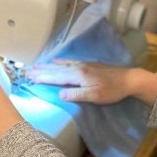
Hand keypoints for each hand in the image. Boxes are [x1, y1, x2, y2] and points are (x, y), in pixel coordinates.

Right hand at [27, 60, 156, 105]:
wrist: (129, 79)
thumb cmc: (112, 91)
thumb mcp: (95, 96)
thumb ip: (77, 94)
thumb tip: (60, 94)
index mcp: (78, 75)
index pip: (57, 77)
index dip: (43, 78)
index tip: (31, 78)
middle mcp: (78, 68)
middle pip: (56, 69)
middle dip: (42, 70)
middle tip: (28, 70)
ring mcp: (83, 65)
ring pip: (61, 65)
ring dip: (48, 65)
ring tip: (37, 65)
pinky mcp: (88, 65)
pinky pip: (69, 62)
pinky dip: (60, 62)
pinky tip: (56, 61)